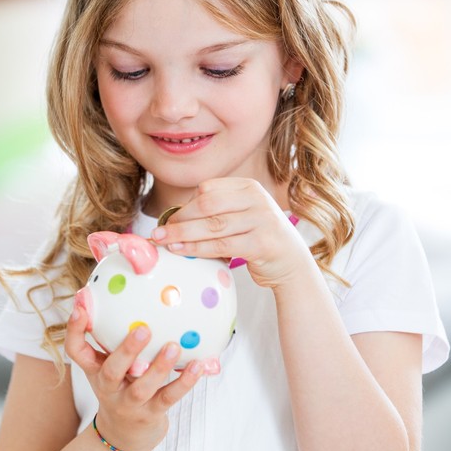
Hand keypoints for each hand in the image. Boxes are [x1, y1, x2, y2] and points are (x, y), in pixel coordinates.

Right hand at [65, 302, 202, 450]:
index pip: (76, 351)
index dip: (74, 330)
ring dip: (159, 367)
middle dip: (126, 350)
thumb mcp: (108, 363)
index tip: (80, 307)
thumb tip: (127, 292)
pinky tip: (197, 365)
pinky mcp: (151, 413)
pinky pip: (169, 397)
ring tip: (173, 346)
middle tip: (143, 329)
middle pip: (111, 371)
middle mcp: (108, 388)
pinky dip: (185, 382)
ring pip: (142, 387)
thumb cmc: (119, 385)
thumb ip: (113, 335)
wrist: (124, 433)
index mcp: (94, 370)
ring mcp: (130, 403)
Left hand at [150, 177, 314, 290]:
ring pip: (212, 226)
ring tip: (164, 241)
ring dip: (183, 234)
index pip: (208, 189)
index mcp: (249, 187)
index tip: (168, 219)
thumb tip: (173, 218)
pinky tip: (182, 251)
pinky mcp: (261, 243)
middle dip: (179, 219)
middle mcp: (257, 199)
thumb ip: (217, 211)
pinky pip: (221, 245)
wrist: (291, 263)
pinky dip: (197, 248)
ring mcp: (262, 220)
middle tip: (158, 231)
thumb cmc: (258, 239)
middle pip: (207, 205)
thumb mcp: (242, 216)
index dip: (185, 205)